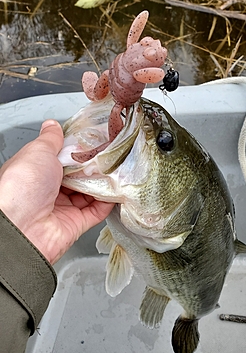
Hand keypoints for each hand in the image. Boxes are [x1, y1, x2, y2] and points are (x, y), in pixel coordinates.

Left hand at [0, 120, 113, 264]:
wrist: (22, 227)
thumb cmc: (22, 186)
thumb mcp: (37, 151)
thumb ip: (51, 139)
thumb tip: (53, 125)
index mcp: (36, 171)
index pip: (61, 157)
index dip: (77, 149)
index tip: (94, 140)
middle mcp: (48, 190)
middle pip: (77, 175)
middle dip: (93, 165)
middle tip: (109, 153)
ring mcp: (62, 208)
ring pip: (89, 192)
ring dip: (103, 182)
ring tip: (116, 169)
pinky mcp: (76, 224)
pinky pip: (97, 211)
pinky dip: (108, 202)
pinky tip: (116, 190)